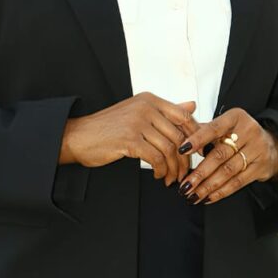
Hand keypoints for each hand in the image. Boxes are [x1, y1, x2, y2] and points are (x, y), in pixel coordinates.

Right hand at [60, 93, 200, 185]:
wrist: (79, 136)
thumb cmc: (108, 127)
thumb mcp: (138, 113)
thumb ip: (166, 111)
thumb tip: (192, 105)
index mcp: (149, 100)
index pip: (183, 115)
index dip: (195, 135)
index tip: (198, 151)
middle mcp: (145, 108)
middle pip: (179, 135)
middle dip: (185, 158)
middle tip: (184, 172)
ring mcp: (137, 123)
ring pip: (169, 148)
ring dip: (173, 168)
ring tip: (170, 177)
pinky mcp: (130, 140)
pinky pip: (156, 158)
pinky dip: (160, 170)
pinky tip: (157, 174)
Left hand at [176, 107, 277, 204]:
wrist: (273, 144)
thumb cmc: (242, 133)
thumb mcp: (226, 125)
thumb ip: (204, 129)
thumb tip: (181, 138)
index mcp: (236, 117)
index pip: (213, 128)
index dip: (197, 139)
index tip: (181, 150)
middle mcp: (248, 132)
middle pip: (219, 155)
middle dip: (199, 173)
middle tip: (184, 185)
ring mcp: (257, 150)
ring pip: (227, 171)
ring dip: (207, 186)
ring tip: (192, 194)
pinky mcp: (261, 167)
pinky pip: (238, 182)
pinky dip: (221, 192)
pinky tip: (208, 197)